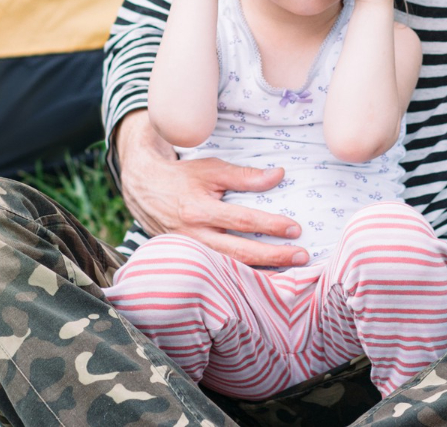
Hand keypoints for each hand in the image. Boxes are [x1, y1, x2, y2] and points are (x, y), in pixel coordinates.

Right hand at [114, 111, 309, 266]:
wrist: (144, 190)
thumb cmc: (182, 177)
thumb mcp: (212, 169)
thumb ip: (245, 175)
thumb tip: (279, 175)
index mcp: (199, 210)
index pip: (242, 220)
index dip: (270, 225)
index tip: (295, 229)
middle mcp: (194, 236)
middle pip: (239, 251)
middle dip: (274, 256)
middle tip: (302, 256)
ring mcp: (191, 252)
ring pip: (230, 268)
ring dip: (262, 271)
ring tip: (290, 273)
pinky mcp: (191, 260)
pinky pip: (220, 271)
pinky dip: (242, 276)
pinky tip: (264, 277)